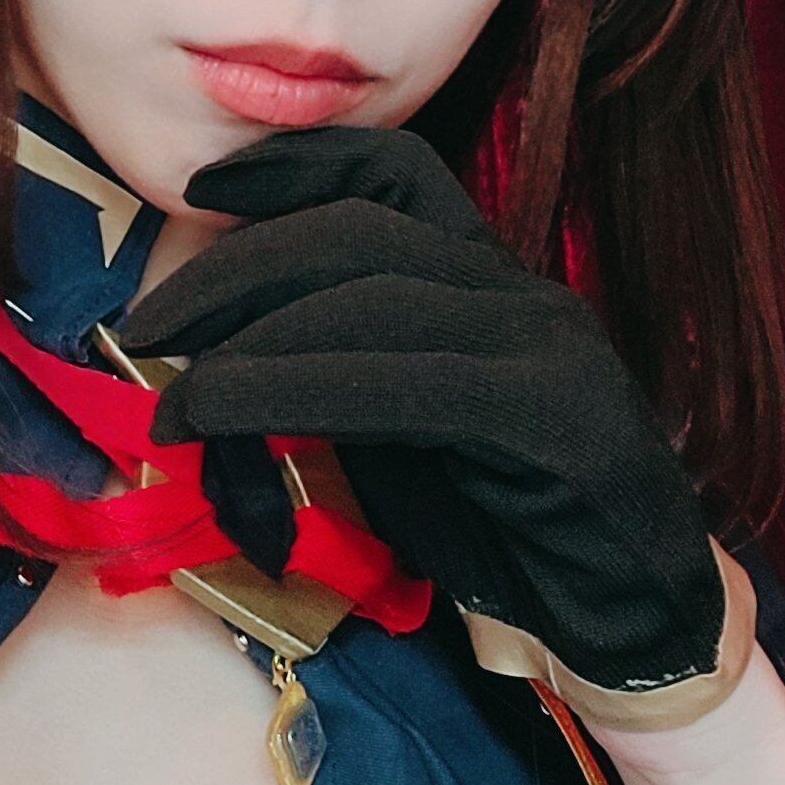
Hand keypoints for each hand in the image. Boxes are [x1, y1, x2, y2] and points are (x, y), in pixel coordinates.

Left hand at [125, 127, 749, 727]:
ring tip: (175, 395)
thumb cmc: (509, 530)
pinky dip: (301, 389)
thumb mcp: (400, 435)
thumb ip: (335, 377)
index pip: (394, 171)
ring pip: (375, 294)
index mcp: (488, 278)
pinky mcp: (555, 416)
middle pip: (357, 230)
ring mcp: (545, 344)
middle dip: (236, 268)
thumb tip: (216, 354)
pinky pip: (410, 382)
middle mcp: (520, 290)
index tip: (202, 186)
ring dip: (252, 340)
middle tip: (147, 328)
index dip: (294, 161)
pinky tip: (230, 414)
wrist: (637, 623)